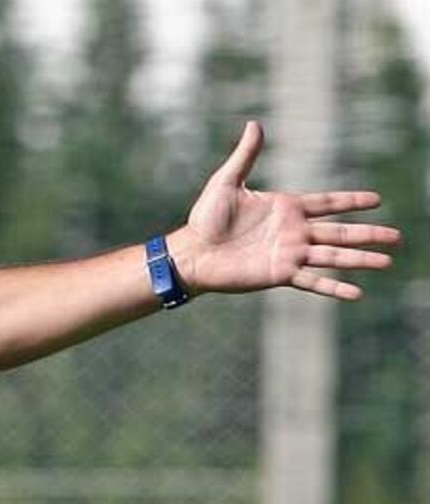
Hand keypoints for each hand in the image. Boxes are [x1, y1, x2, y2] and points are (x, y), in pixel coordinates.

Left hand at [173, 121, 400, 299]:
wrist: (192, 252)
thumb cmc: (205, 218)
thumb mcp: (227, 182)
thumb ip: (246, 155)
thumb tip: (254, 123)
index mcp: (286, 208)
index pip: (327, 203)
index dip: (351, 201)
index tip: (377, 200)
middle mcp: (293, 232)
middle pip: (340, 232)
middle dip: (368, 234)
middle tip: (397, 237)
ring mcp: (289, 254)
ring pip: (333, 256)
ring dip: (360, 260)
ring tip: (387, 263)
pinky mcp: (280, 274)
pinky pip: (313, 280)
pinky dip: (334, 287)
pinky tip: (356, 292)